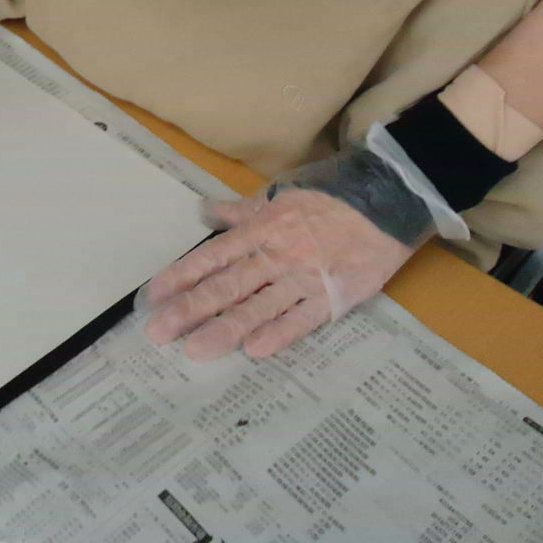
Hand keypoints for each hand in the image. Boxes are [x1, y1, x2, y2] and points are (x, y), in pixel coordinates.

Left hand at [140, 135, 448, 360]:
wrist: (388, 197)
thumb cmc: (330, 194)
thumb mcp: (279, 193)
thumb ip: (241, 210)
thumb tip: (203, 210)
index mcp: (262, 228)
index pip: (213, 255)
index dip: (181, 275)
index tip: (153, 296)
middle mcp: (277, 254)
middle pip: (227, 285)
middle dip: (190, 309)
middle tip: (157, 333)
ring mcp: (305, 277)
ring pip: (258, 306)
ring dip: (225, 329)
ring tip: (195, 350)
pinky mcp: (336, 296)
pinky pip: (303, 318)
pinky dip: (279, 333)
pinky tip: (254, 350)